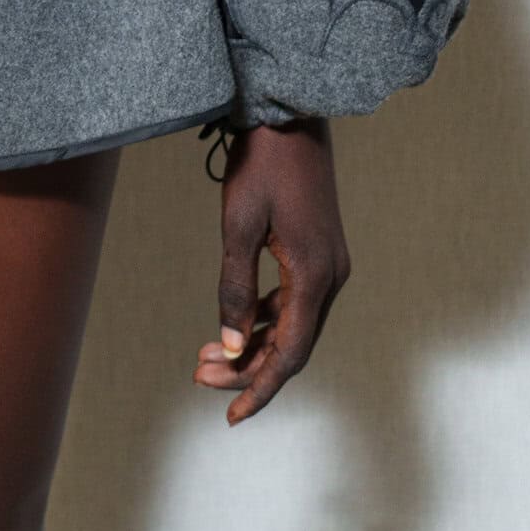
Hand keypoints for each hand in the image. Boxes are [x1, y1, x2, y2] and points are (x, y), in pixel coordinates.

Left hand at [193, 118, 349, 423]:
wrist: (289, 114)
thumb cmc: (262, 163)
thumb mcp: (238, 224)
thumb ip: (234, 286)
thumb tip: (229, 343)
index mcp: (314, 274)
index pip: (289, 352)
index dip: (260, 387)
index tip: (231, 416)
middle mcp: (330, 276)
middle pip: (291, 344)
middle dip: (247, 367)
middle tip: (198, 376)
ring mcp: (329, 263)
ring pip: (292, 324)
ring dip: (252, 343)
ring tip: (204, 356)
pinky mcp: (319, 251)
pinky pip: (294, 301)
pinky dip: (264, 318)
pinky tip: (234, 324)